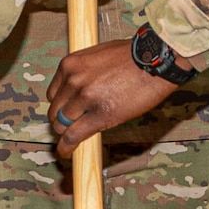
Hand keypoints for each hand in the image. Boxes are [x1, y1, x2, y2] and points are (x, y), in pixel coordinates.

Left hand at [46, 38, 175, 157]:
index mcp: (70, 64)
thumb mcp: (98, 56)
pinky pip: (74, 136)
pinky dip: (67, 146)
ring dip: (66, 133)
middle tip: (70, 127)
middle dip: (62, 121)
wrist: (155, 61)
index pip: (53, 94)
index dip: (60, 105)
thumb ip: (83, 72)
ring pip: (62, 125)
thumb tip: (78, 88)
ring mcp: (85, 98)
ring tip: (70, 140)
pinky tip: (66, 151)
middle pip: (56, 111)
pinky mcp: (99, 115)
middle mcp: (73, 80)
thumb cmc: (132, 56)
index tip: (65, 112)